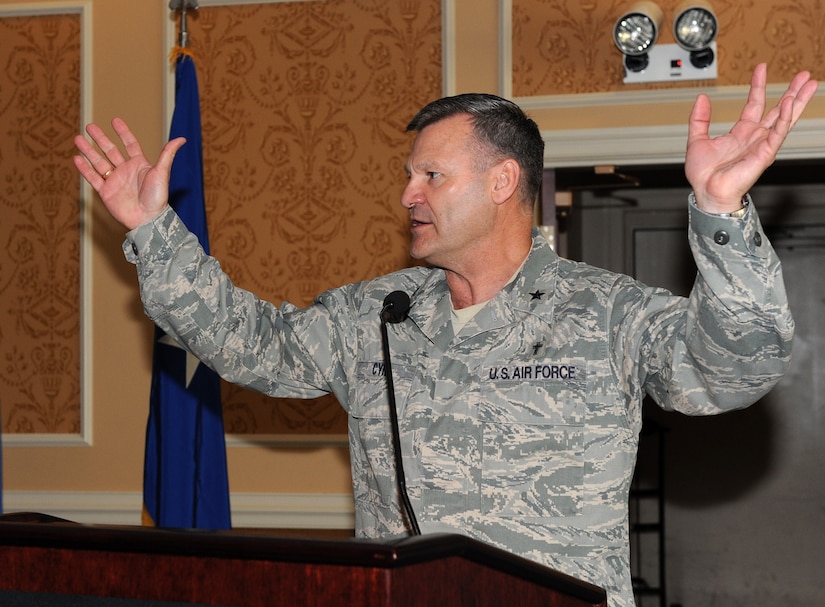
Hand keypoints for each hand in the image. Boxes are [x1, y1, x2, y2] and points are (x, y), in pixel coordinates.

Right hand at [74, 118, 185, 229]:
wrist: (147, 220)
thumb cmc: (157, 198)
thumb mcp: (162, 173)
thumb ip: (167, 154)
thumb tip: (182, 139)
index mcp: (140, 165)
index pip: (130, 144)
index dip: (123, 132)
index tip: (115, 120)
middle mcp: (126, 171)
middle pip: (110, 151)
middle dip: (100, 139)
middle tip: (89, 126)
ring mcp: (115, 181)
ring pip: (99, 162)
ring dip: (88, 151)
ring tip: (77, 138)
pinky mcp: (106, 192)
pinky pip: (93, 178)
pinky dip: (84, 169)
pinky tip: (77, 158)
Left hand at [685, 63, 817, 213]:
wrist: (706, 192)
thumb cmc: (703, 174)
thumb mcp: (697, 140)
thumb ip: (699, 119)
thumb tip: (702, 98)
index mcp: (741, 132)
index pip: (754, 103)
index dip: (758, 85)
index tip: (762, 68)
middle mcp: (754, 137)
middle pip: (778, 109)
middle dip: (792, 92)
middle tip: (804, 75)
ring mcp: (761, 144)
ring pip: (784, 118)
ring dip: (797, 101)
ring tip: (809, 85)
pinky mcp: (765, 154)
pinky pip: (778, 133)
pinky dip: (785, 118)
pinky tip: (791, 104)